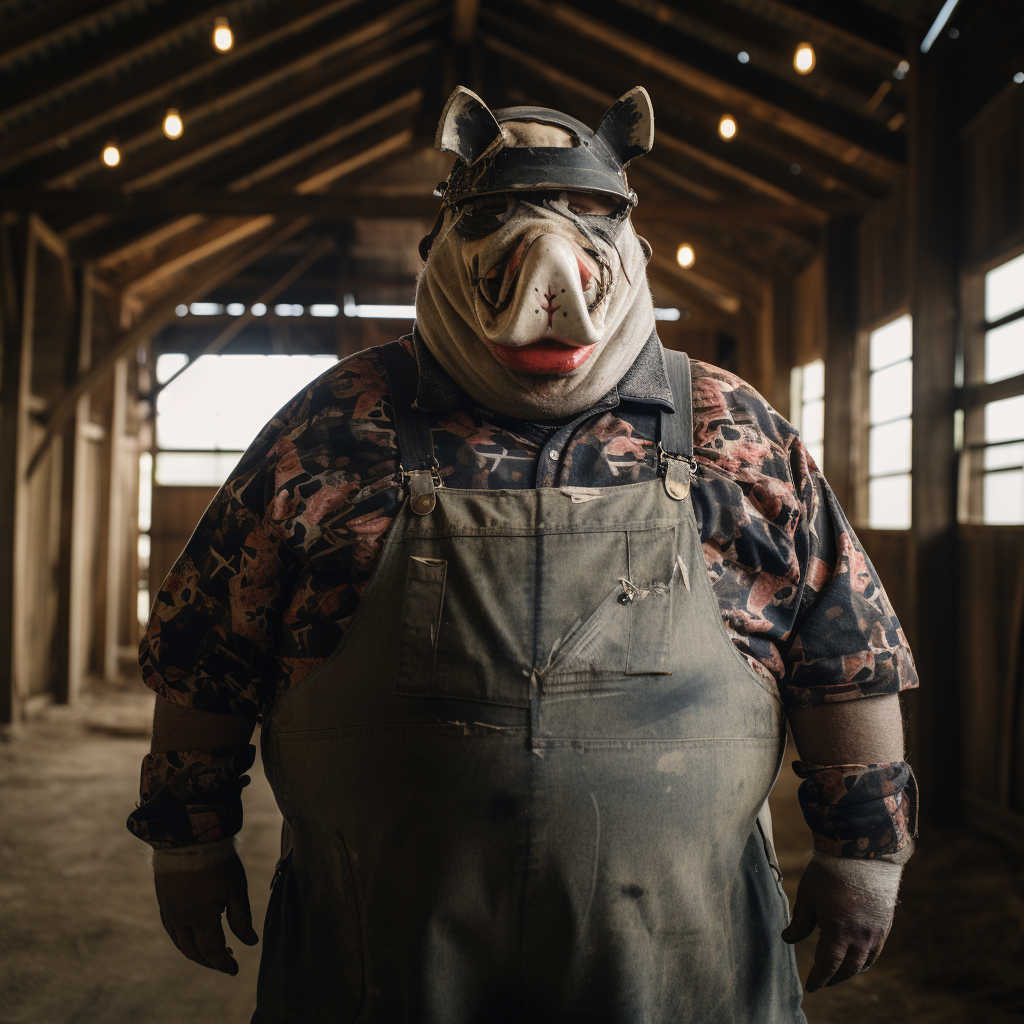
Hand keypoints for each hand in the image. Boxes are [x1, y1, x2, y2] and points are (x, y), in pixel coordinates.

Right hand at [154, 850, 258, 974]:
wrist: (188, 835)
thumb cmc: (217, 860)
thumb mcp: (236, 888)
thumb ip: (241, 918)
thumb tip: (250, 942)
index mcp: (199, 918)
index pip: (212, 950)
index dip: (224, 962)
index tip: (235, 969)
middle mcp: (180, 919)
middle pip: (193, 951)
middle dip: (209, 961)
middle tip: (226, 962)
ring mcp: (169, 910)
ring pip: (179, 942)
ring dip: (194, 952)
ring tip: (212, 951)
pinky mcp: (163, 901)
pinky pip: (170, 929)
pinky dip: (182, 938)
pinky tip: (193, 934)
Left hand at [781, 856, 894, 990]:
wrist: (862, 851)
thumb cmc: (829, 871)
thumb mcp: (808, 894)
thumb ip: (800, 921)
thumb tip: (788, 939)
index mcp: (838, 929)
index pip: (828, 964)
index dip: (819, 977)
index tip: (811, 985)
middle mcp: (861, 936)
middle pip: (848, 968)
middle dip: (833, 977)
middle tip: (822, 981)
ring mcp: (876, 931)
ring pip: (864, 962)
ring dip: (850, 971)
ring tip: (837, 972)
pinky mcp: (885, 924)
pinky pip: (876, 951)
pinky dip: (865, 960)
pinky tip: (856, 958)